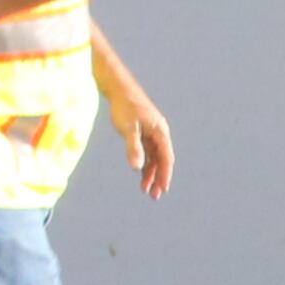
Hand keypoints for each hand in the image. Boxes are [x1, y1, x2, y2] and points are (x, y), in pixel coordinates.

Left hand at [104, 78, 173, 198]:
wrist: (118, 89)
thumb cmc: (124, 107)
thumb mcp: (128, 129)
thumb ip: (133, 147)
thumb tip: (137, 168)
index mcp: (160, 131)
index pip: (166, 158)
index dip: (165, 174)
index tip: (163, 189)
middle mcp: (159, 133)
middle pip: (162, 160)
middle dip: (159, 178)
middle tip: (154, 196)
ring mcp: (152, 132)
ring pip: (154, 157)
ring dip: (151, 173)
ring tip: (145, 190)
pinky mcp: (143, 132)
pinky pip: (147, 152)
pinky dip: (144, 164)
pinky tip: (140, 175)